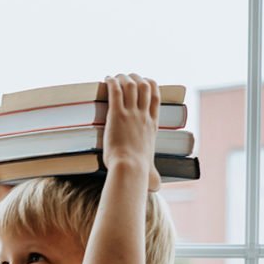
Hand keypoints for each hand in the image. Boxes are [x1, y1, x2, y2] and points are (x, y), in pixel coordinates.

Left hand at [102, 73, 158, 187]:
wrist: (130, 169)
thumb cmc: (138, 173)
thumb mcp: (150, 172)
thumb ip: (153, 176)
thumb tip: (156, 187)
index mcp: (152, 125)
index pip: (155, 97)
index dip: (151, 85)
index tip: (145, 81)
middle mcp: (144, 116)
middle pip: (144, 87)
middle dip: (136, 77)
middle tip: (126, 77)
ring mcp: (131, 114)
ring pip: (131, 85)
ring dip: (123, 77)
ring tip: (115, 76)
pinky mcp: (117, 114)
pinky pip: (116, 91)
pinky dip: (112, 82)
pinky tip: (106, 79)